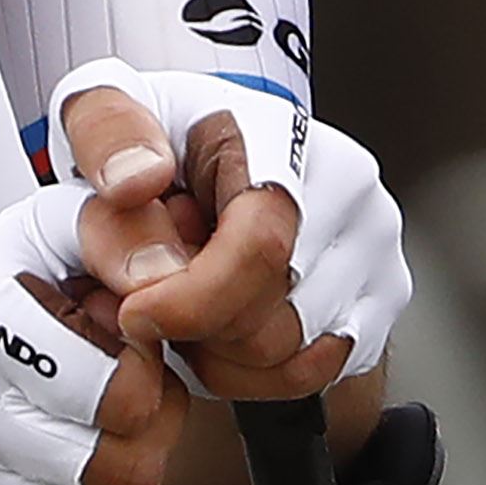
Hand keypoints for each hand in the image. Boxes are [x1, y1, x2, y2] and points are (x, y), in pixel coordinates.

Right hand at [0, 189, 182, 484]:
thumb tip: (168, 270)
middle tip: (128, 399)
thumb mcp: (49, 227)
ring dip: (120, 481)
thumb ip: (120, 230)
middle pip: (117, 469)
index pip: (123, 398)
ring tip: (97, 430)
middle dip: (148, 434)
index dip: (150, 376)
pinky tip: (68, 471)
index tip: (129, 353)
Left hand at [43, 63, 410, 399]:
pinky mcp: (382, 295)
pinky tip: (218, 327)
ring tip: (183, 302)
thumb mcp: (103, 111)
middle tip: (150, 296)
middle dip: (195, 330)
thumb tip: (140, 199)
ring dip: (219, 355)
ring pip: (294, 359)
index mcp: (283, 135)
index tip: (134, 314)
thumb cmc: (158, 136)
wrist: (207, 146)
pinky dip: (253, 372)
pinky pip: (314, 373)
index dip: (190, 302)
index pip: (261, 248)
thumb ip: (107, 139)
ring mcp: (373, 245)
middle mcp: (348, 189)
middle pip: (276, 320)